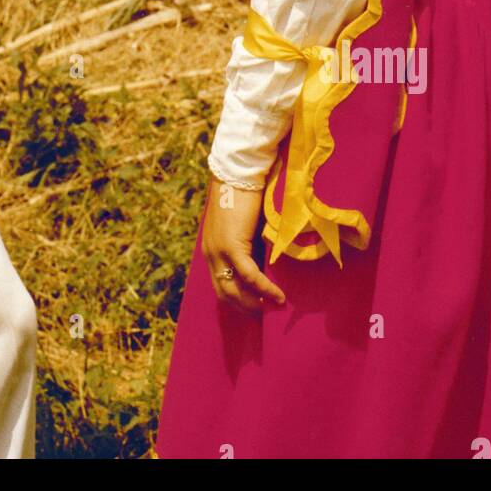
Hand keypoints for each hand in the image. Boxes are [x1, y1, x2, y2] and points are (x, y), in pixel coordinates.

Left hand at [201, 176, 285, 312]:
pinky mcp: (232, 245)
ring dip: (255, 303)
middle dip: (245, 308)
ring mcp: (219, 251)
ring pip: (234, 289)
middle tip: (265, 316)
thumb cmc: (243, 196)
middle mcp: (211, 254)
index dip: (237, 300)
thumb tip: (266, 262)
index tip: (255, 309)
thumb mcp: (244, 227)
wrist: (238, 174)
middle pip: (225, 293)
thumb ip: (249, 245)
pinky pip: (249, 275)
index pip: (220, 284)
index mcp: (212, 249)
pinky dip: (264, 288)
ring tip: (275, 309)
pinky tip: (279, 296)